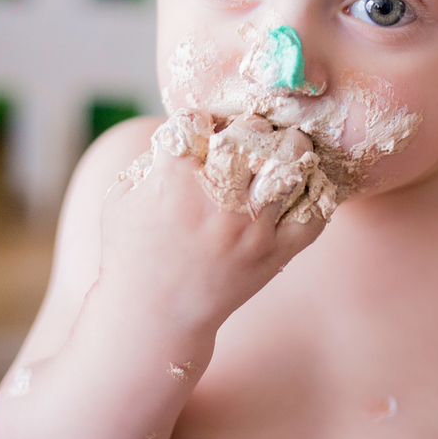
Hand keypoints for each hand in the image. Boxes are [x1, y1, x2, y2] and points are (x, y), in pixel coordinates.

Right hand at [98, 125, 327, 333]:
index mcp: (173, 181)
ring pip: (290, 166)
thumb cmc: (132, 253)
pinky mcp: (275, 253)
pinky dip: (315, 195)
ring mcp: (251, 227)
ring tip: (282, 153)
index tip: (200, 134)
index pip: (195, 120)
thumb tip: (188, 128)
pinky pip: (313, 214)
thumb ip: (151, 157)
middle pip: (251, 133)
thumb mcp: (122, 198)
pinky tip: (299, 188)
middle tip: (248, 138)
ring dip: (289, 151)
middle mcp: (217, 200)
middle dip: (250, 127)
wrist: (154, 317)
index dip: (198, 122)